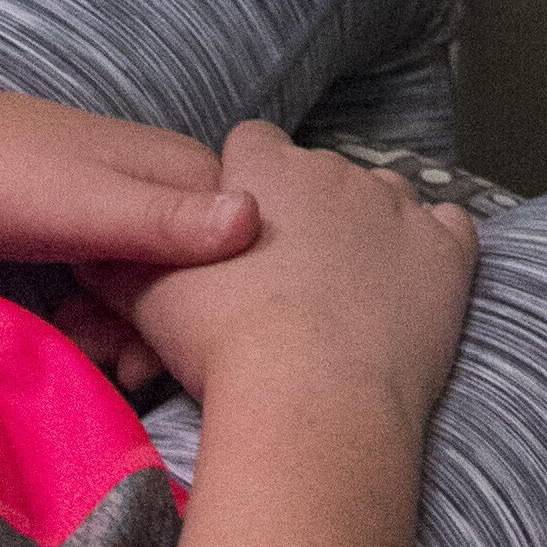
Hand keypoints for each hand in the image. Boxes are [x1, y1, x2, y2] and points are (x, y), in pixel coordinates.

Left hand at [0, 71, 260, 400]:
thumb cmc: (4, 179)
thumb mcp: (90, 208)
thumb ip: (168, 220)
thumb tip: (253, 223)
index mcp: (187, 171)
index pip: (244, 257)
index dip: (216, 316)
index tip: (167, 359)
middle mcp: (170, 182)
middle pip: (201, 277)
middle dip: (166, 333)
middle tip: (118, 369)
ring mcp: (131, 200)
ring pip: (160, 284)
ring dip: (132, 330)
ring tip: (90, 356)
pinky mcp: (93, 220)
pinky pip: (125, 278)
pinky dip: (108, 313)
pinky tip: (78, 336)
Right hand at [83, 121, 479, 435]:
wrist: (313, 402)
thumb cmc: (223, 345)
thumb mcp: (146, 295)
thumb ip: (122, 258)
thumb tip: (95, 250)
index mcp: (268, 166)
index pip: (251, 144)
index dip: (241, 189)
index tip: (233, 243)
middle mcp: (338, 169)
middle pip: (321, 174)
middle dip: (307, 214)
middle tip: (285, 283)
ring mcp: (400, 208)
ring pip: (386, 198)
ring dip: (369, 231)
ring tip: (346, 296)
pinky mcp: (448, 254)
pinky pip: (451, 231)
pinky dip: (434, 253)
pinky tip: (411, 290)